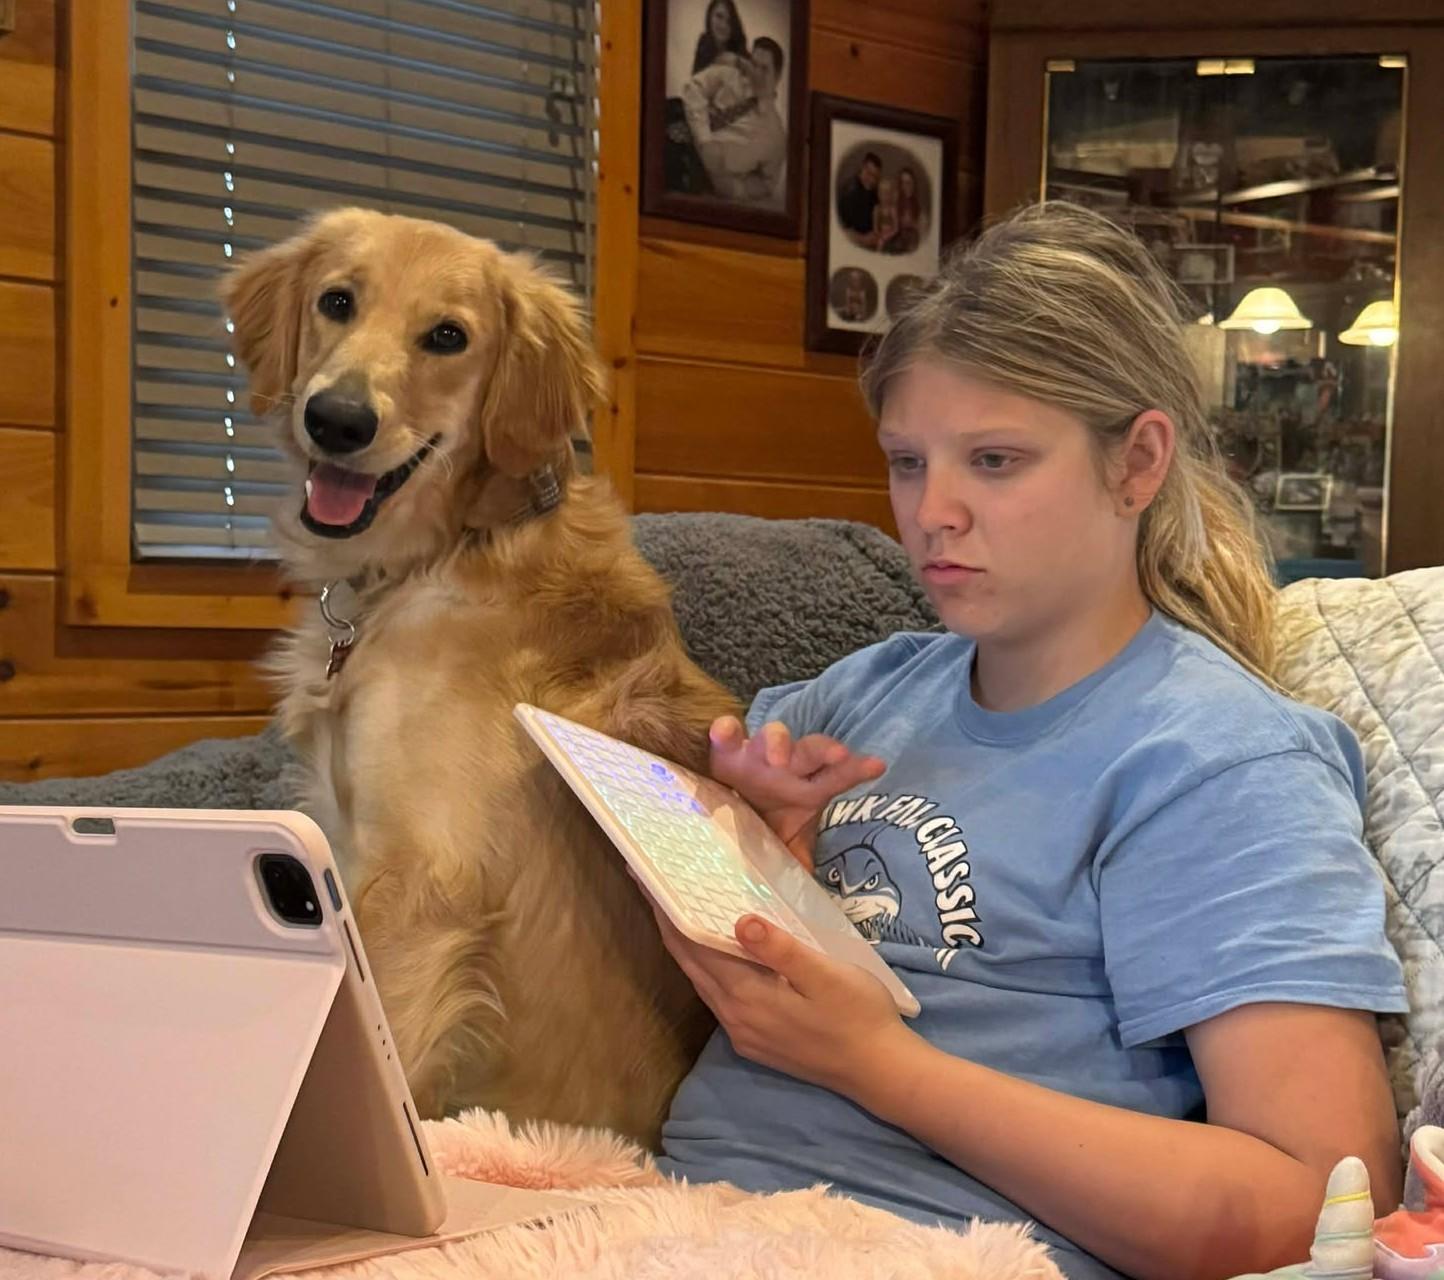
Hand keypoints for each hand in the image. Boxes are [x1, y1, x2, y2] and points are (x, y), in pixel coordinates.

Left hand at [654, 907, 911, 1097]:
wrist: (879, 1070)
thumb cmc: (859, 1014)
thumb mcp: (826, 974)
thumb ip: (780, 949)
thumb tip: (739, 920)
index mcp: (747, 996)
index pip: (694, 948)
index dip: (669, 914)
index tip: (648, 881)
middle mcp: (735, 1017)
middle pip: (690, 965)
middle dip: (668, 927)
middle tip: (651, 889)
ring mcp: (743, 1034)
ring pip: (701, 983)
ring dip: (685, 949)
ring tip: (674, 915)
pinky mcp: (755, 1043)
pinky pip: (718, 999)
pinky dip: (707, 971)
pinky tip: (713, 956)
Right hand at [709, 716, 884, 867]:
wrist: (725, 804)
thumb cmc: (765, 821)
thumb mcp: (785, 844)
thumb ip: (798, 864)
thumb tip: (812, 904)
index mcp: (808, 786)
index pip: (837, 776)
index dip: (856, 770)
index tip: (877, 766)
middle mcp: (788, 764)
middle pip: (812, 750)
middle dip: (825, 750)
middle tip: (838, 755)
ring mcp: (757, 753)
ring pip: (773, 735)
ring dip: (778, 743)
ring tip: (778, 759)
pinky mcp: (725, 751)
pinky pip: (727, 734)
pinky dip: (726, 731)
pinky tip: (723, 733)